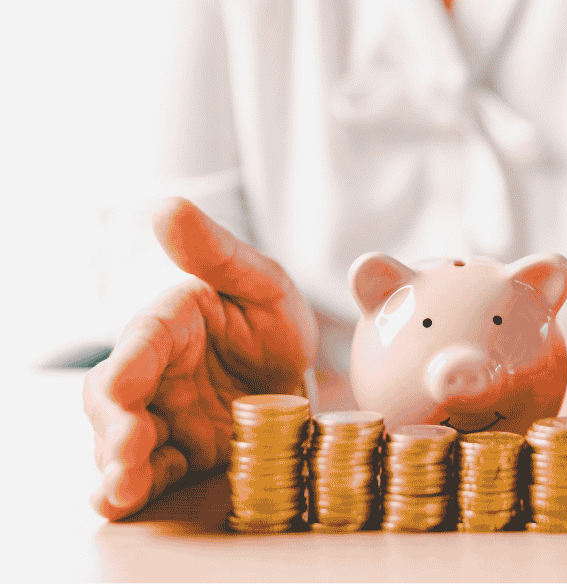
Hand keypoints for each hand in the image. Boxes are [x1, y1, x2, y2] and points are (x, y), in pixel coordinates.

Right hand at [83, 197, 317, 519]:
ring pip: (122, 440)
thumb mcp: (262, 283)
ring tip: (122, 489)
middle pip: (116, 397)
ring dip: (118, 465)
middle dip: (115, 425)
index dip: (131, 361)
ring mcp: (163, 415)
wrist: (297, 376)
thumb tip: (166, 206)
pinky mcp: (176, 454)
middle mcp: (157, 372)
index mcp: (175, 322)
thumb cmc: (272, 321)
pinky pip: (147, 472)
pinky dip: (133, 487)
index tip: (127, 385)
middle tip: (126, 452)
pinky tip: (126, 500)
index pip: (144, 337)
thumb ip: (217, 253)